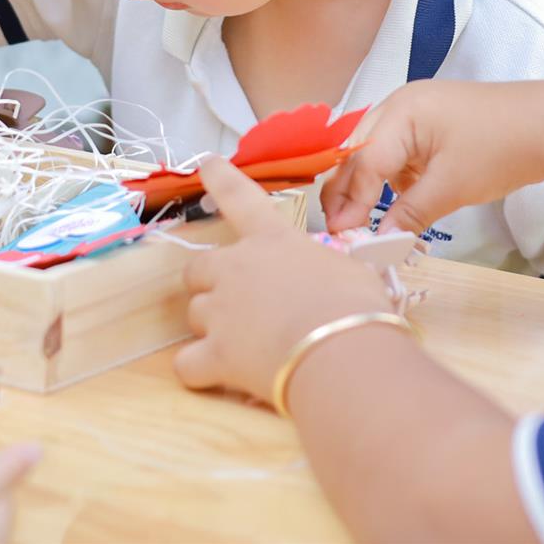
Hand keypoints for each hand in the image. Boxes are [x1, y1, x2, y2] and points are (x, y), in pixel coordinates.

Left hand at [174, 158, 394, 404]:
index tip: (206, 165)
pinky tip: (218, 378)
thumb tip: (325, 281)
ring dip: (211, 328)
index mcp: (272, 240)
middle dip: (210, 284)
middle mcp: (237, 268)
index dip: (221, 178)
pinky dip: (199, 371)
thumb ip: (322, 269)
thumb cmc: (356, 307)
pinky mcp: (216, 354)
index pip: (240, 196)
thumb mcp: (348, 271)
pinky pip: (187, 363)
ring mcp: (221, 311)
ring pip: (195, 314)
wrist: (343, 354)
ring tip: (246, 347)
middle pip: (198, 268)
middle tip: (239, 304)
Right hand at [322, 80, 543, 234]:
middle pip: (357, 152)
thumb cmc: (500, 149)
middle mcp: (399, 107)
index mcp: (400, 114)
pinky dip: (392, 178)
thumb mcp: (451, 187)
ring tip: (362, 222)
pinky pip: (397, 153)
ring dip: (367, 186)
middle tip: (340, 231)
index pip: (361, 161)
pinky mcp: (429, 125)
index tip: (339, 236)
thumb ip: (409, 213)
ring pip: (374, 153)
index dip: (348, 201)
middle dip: (346, 192)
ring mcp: (414, 114)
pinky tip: (399, 202)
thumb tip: (377, 242)